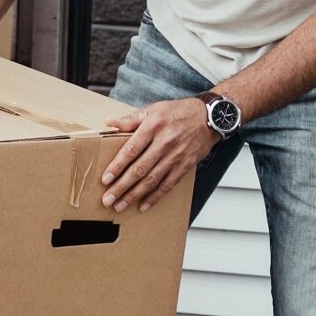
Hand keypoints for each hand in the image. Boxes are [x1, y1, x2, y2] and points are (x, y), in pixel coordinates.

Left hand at [99, 98, 218, 212]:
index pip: (131, 149)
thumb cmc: (179, 112)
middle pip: (139, 168)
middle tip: (107, 199)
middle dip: (121, 186)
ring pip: (152, 180)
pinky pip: (168, 184)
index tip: (105, 179)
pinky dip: (155, 197)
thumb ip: (130, 119)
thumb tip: (109, 122)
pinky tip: (143, 205)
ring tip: (120, 205)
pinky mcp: (185, 165)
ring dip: (134, 195)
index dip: (117, 166)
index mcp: (153, 126)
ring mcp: (176, 156)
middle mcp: (164, 142)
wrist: (210, 117)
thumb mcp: (153, 109)